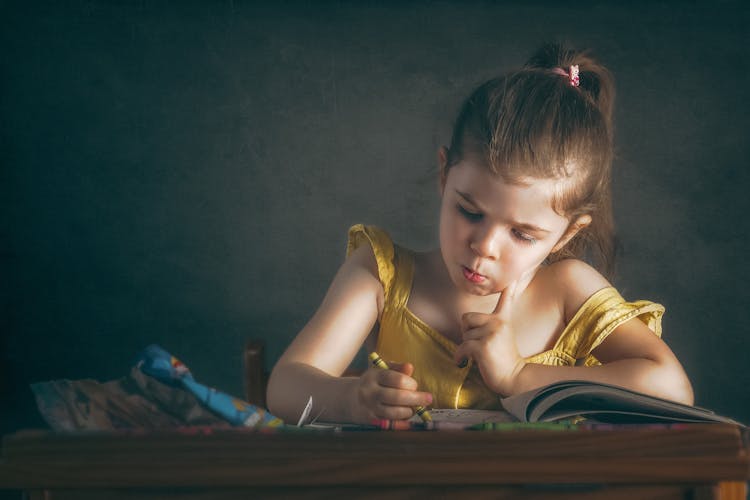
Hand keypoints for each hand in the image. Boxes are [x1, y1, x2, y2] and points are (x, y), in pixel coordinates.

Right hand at [351, 361, 432, 421]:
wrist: (350, 398)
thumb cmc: (374, 382)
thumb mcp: (382, 371)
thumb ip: (397, 368)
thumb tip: (410, 367)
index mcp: (374, 376)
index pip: (396, 379)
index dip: (410, 383)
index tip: (415, 385)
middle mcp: (370, 392)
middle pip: (397, 397)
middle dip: (417, 399)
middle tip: (428, 399)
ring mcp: (369, 407)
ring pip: (395, 412)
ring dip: (409, 411)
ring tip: (414, 408)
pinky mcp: (371, 421)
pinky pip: (391, 423)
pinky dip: (402, 421)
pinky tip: (407, 416)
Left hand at [453, 280, 526, 395]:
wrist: (514, 378)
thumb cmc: (504, 359)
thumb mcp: (502, 336)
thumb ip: (490, 325)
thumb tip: (467, 321)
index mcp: (503, 319)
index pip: (506, 298)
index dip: (509, 286)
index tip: (515, 274)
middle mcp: (498, 322)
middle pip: (467, 318)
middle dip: (467, 331)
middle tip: (477, 344)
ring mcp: (491, 333)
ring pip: (464, 334)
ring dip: (466, 346)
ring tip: (479, 355)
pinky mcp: (482, 346)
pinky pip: (462, 347)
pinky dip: (459, 357)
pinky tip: (464, 363)